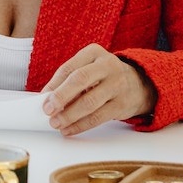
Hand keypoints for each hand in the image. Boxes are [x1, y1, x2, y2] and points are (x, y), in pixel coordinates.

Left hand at [40, 44, 156, 136]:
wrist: (140, 84)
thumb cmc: (105, 76)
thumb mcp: (89, 68)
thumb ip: (69, 80)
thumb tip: (46, 98)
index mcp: (94, 53)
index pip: (69, 68)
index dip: (53, 84)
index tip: (42, 98)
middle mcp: (107, 65)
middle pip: (80, 80)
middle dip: (61, 96)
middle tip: (47, 110)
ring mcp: (117, 84)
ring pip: (89, 102)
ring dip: (69, 115)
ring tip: (56, 123)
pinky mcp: (122, 104)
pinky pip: (97, 117)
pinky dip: (80, 125)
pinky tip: (69, 129)